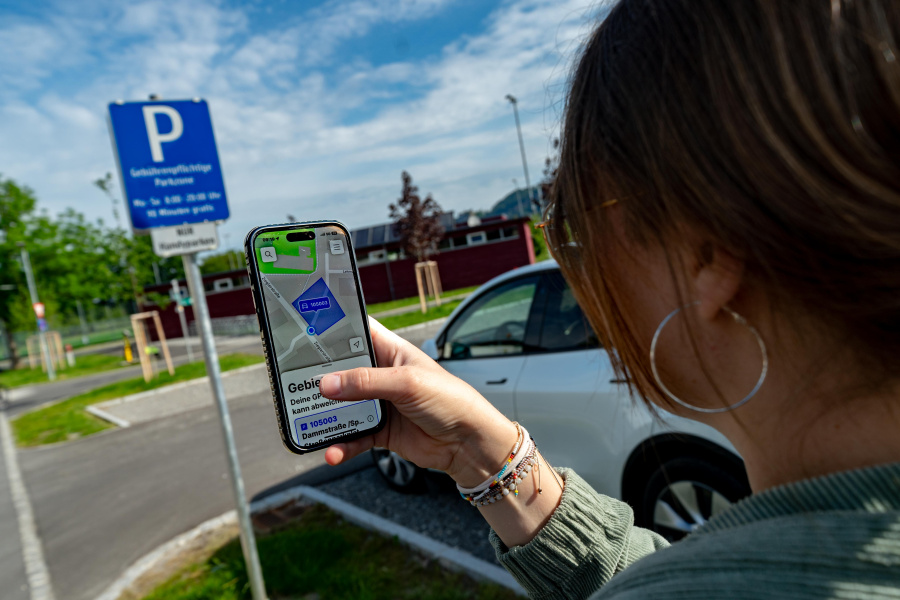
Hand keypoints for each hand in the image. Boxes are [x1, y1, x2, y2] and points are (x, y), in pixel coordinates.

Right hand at [319, 318, 517, 487]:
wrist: (469, 442)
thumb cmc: (450, 400)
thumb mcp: (407, 384)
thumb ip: (366, 383)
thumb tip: (327, 384)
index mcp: (389, 350)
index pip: (354, 330)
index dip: (330, 328)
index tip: (301, 330)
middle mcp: (379, 373)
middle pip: (339, 370)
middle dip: (317, 377)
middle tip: (292, 382)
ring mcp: (378, 402)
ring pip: (341, 405)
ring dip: (325, 415)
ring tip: (307, 422)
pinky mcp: (379, 430)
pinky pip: (351, 435)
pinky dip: (340, 444)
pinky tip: (332, 451)